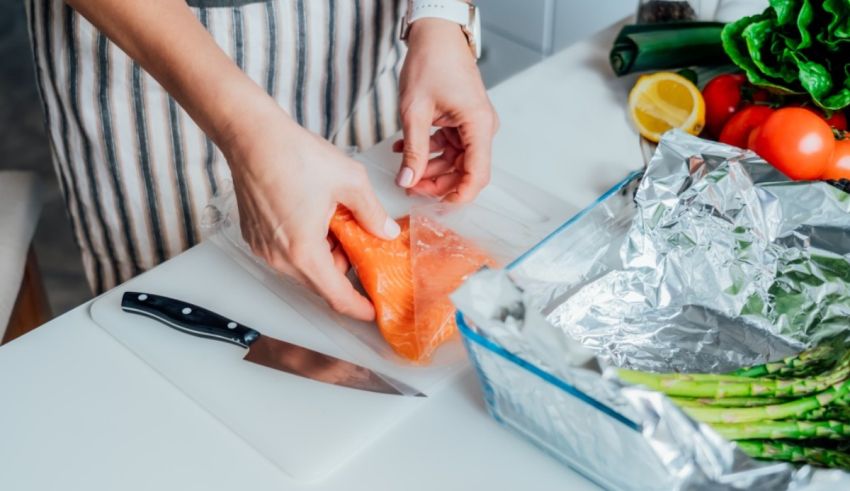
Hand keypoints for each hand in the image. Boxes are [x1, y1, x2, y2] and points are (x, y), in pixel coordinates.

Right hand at [220, 100, 399, 320]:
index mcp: (304, 251)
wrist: (252, 136)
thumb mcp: (350, 182)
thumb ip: (372, 214)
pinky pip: (287, 254)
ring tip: (336, 220)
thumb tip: (386, 232)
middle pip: (320, 282)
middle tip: (361, 243)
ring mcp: (263, 248)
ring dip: (325, 255)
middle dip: (344, 269)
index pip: (336, 296)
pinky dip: (306, 245)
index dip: (358, 308)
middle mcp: (279, 257)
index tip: (373, 311)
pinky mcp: (255, 237)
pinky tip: (315, 216)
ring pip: (304, 267)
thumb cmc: (294, 154)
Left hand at [395, 18, 498, 201]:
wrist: (436, 34)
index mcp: (478, 125)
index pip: (477, 174)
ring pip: (455, 161)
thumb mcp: (414, 111)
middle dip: (437, 183)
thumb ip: (414, 150)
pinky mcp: (462, 121)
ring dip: (430, 169)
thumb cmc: (431, 62)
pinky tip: (405, 151)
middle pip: (465, 171)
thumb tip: (408, 180)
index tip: (438, 208)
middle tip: (409, 187)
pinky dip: (429, 151)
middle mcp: (481, 127)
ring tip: (404, 170)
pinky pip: (449, 146)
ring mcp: (473, 124)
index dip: (459, 196)